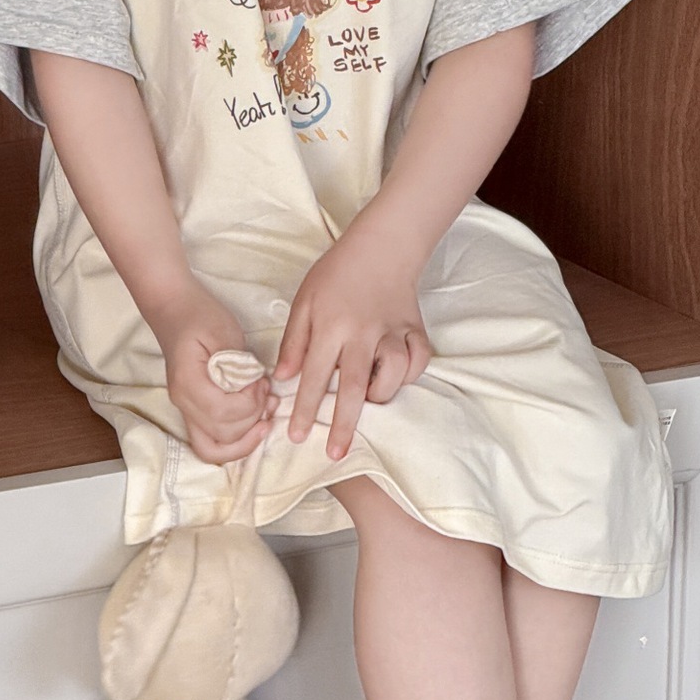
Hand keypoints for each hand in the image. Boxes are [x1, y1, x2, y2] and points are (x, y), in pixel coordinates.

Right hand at [146, 281, 275, 466]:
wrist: (174, 309)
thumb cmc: (199, 315)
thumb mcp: (224, 331)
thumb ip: (239, 365)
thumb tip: (255, 389)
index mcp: (188, 382)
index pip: (222, 413)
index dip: (250, 403)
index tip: (261, 381)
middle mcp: (183, 403)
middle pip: (223, 435)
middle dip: (253, 418)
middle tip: (267, 392)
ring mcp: (186, 410)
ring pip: (215, 450)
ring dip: (247, 435)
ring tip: (266, 409)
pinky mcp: (194, 411)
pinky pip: (212, 443)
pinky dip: (236, 441)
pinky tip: (255, 424)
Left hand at [274, 233, 432, 459]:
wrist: (382, 246)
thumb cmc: (337, 274)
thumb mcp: (305, 301)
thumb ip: (294, 341)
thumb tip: (281, 378)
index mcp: (332, 325)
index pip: (315, 374)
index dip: (304, 408)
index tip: (295, 436)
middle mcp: (364, 332)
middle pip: (355, 386)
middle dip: (343, 423)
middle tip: (335, 453)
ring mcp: (393, 331)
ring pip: (393, 375)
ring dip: (380, 394)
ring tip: (368, 401)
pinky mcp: (415, 330)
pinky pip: (417, 363)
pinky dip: (408, 376)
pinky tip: (393, 377)